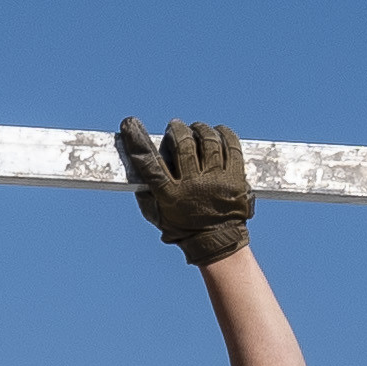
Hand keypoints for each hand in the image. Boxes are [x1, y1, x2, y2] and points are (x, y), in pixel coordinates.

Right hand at [119, 115, 251, 267]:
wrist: (219, 241)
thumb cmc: (183, 227)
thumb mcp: (157, 215)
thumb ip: (145, 192)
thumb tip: (136, 163)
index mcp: (170, 196)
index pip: (150, 162)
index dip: (137, 140)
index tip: (130, 123)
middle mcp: (193, 186)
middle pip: (183, 143)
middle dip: (177, 130)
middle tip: (175, 127)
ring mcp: (216, 181)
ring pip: (208, 140)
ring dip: (199, 129)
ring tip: (196, 129)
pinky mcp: (236, 178)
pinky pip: (231, 145)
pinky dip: (223, 134)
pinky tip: (217, 132)